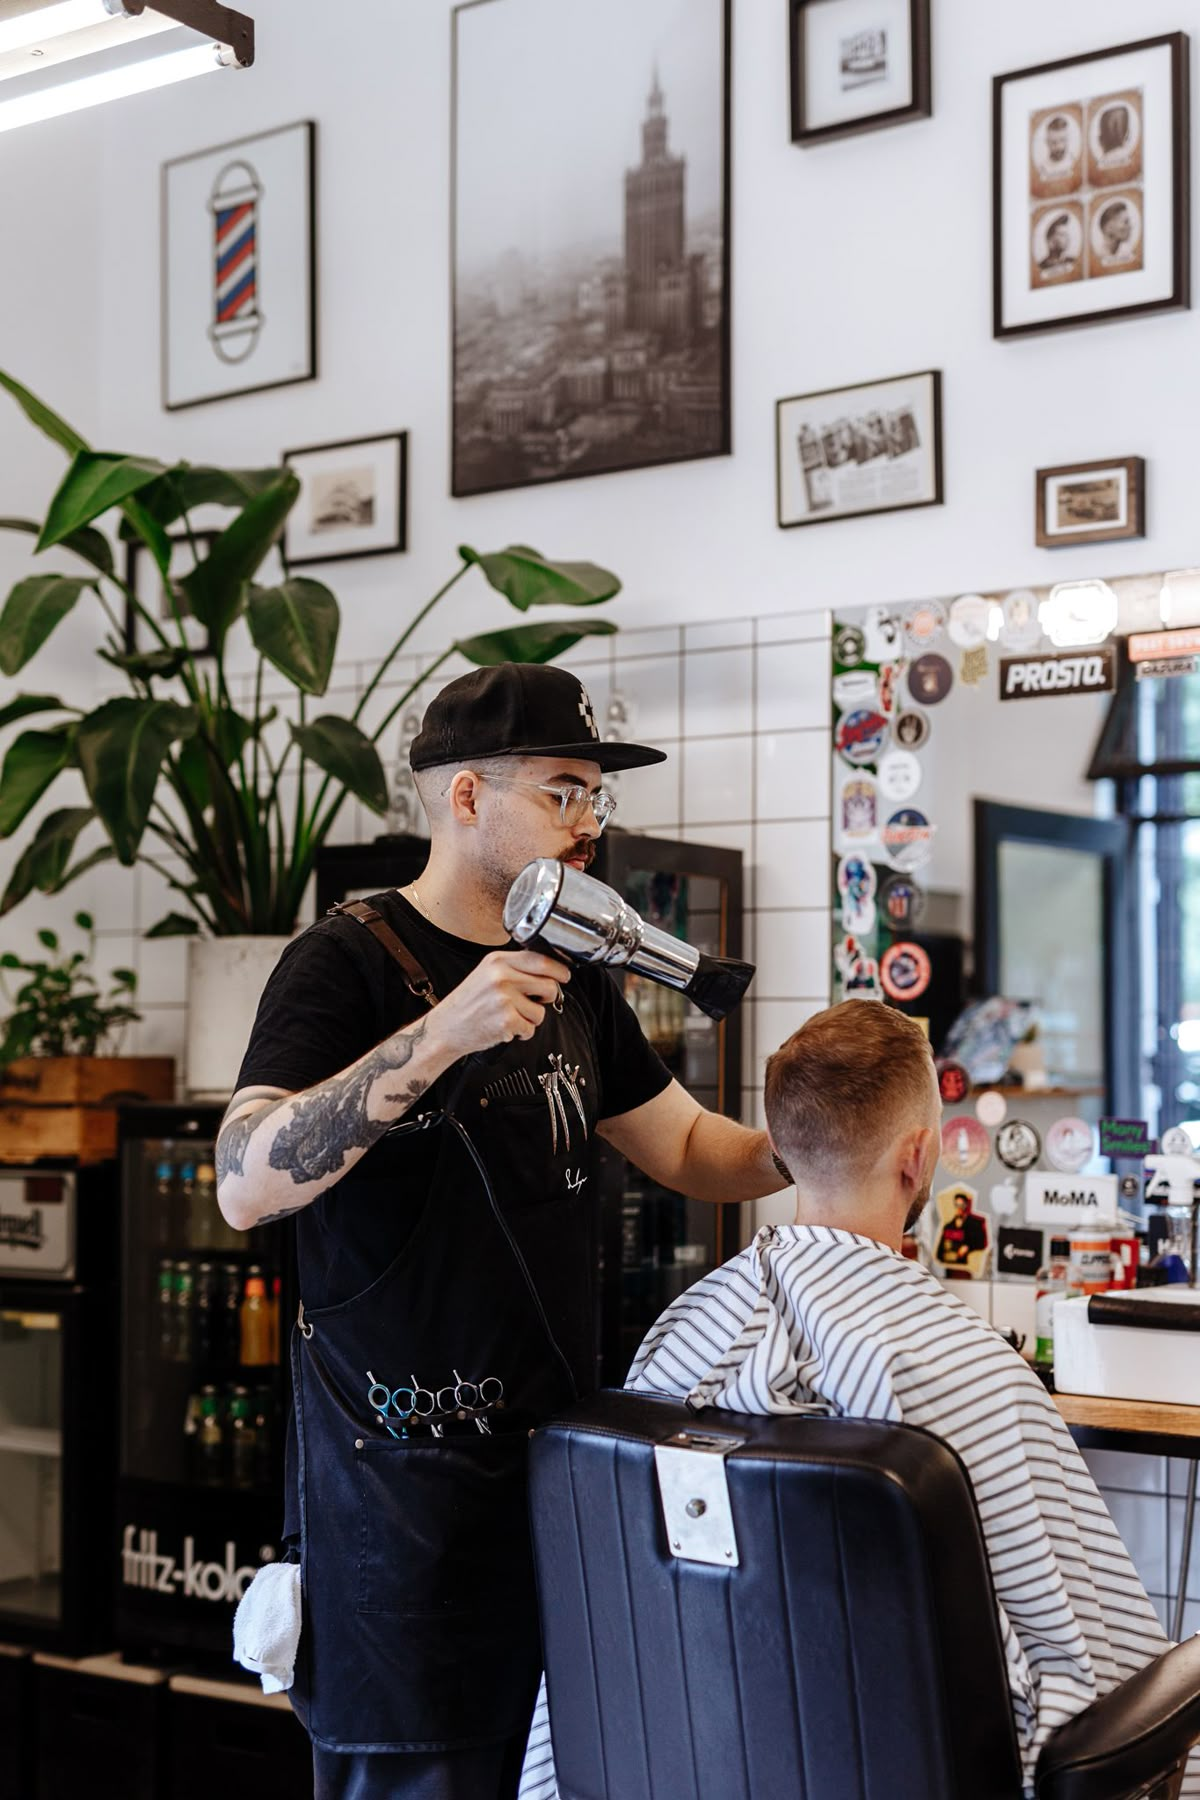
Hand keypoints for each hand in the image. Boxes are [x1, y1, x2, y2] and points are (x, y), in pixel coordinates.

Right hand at [429, 950, 571, 1058]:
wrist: (445, 1029)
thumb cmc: (467, 1004)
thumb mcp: (486, 974)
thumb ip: (514, 969)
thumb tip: (549, 972)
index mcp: (497, 960)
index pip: (540, 960)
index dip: (558, 970)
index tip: (564, 976)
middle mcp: (501, 976)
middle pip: (548, 985)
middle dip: (547, 998)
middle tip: (533, 1003)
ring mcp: (503, 998)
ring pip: (541, 1010)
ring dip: (531, 1018)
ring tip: (511, 1016)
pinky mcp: (506, 1020)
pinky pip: (531, 1028)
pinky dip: (523, 1032)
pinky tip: (507, 1028)